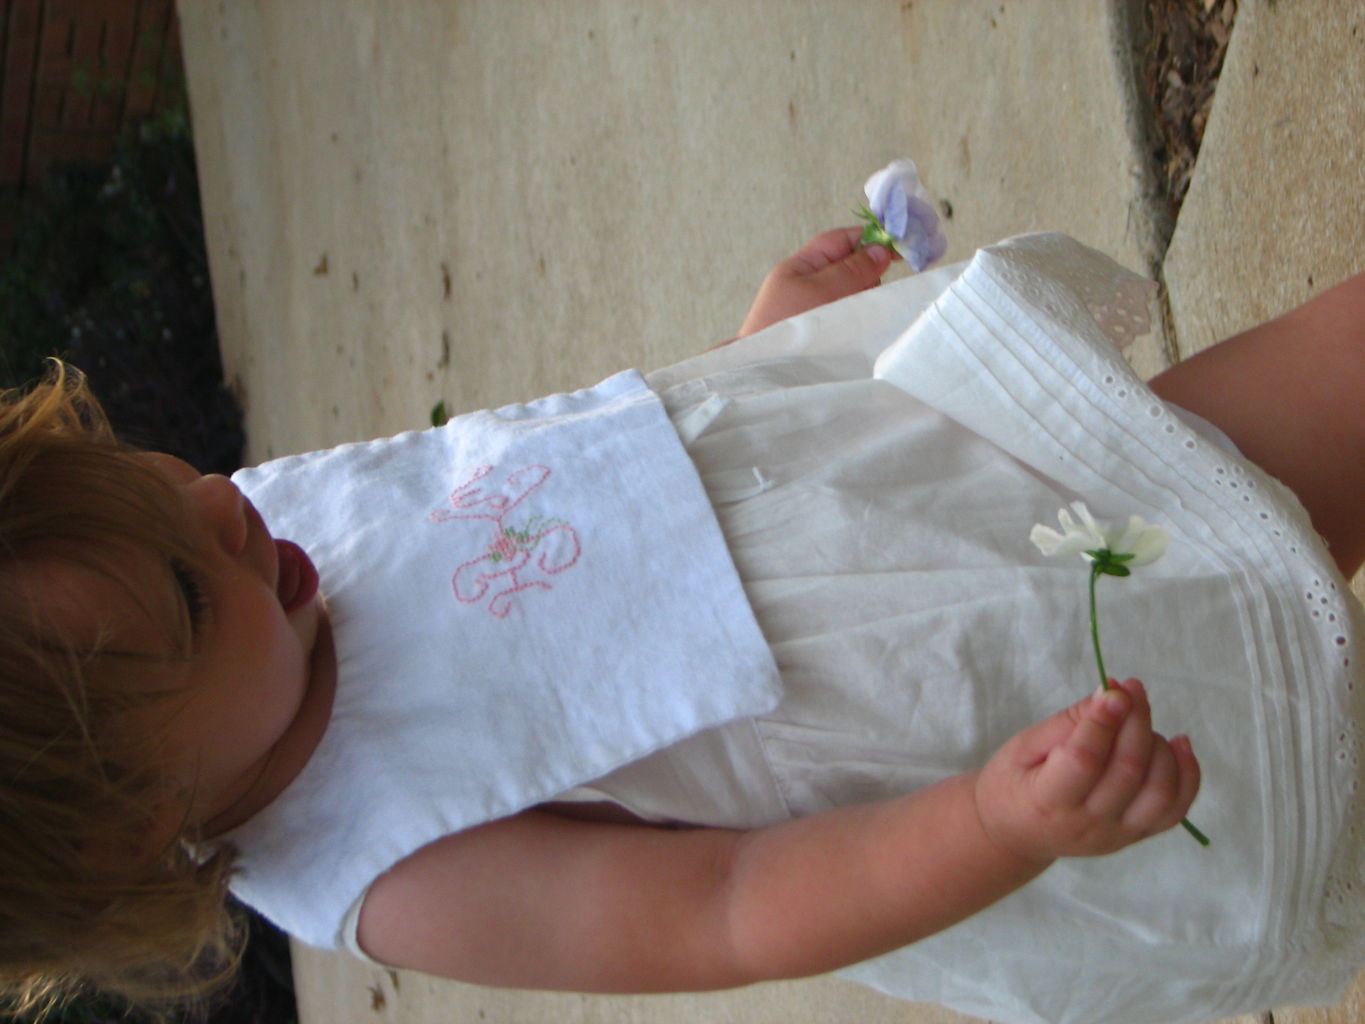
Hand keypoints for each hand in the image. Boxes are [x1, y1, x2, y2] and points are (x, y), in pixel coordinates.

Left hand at [737, 227, 893, 337]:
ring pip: (851, 291)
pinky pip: (847, 312)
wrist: (766, 373)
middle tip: (866, 293)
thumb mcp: (820, 291)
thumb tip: (880, 250)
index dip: (867, 239)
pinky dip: (856, 315)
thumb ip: (851, 269)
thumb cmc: (786, 326)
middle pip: (849, 265)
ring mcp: (815, 307)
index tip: (897, 249)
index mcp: (800, 267)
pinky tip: (856, 326)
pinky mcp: (822, 329)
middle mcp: (807, 284)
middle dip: (865, 274)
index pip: (839, 240)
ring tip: (854, 316)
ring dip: (861, 297)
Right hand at [973, 678, 1199, 862]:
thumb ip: (1066, 724)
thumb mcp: (1022, 747)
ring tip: (1139, 720)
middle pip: (1127, 771)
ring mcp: (1118, 834)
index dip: (1103, 723)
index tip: (1115, 689)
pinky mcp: (1137, 835)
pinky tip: (1179, 743)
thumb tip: (1110, 693)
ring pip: (1160, 792)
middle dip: (1136, 721)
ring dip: (1159, 746)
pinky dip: (1188, 774)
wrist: (1017, 835)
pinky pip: (1175, 810)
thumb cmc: (1012, 783)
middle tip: (1131, 688)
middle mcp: (1088, 824)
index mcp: (1049, 802)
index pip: (1084, 761)